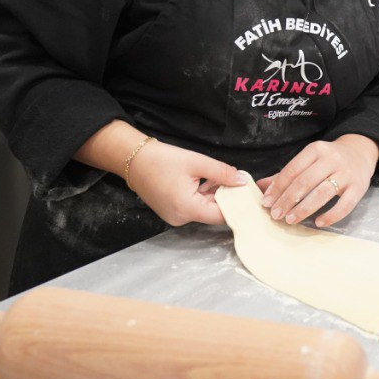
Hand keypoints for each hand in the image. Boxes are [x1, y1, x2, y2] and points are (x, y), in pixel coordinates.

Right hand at [128, 140, 247, 226]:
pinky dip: (202, 195)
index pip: (221, 215)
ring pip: (204, 209)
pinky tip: (205, 180)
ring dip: (213, 194)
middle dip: (225, 196)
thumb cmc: (162, 160)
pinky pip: (193, 207)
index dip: (236, 204)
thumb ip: (222, 173)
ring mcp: (174, 217)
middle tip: (235, 179)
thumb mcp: (197, 162)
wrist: (133, 159)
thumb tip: (242, 181)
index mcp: (187, 209)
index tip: (246, 192)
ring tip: (219, 176)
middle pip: (213, 213)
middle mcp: (181, 218)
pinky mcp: (171, 211)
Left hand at [258, 134, 378, 227]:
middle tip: (276, 215)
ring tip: (290, 219)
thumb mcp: (309, 159)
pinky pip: (345, 204)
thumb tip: (260, 186)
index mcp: (316, 150)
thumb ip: (286, 174)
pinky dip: (331, 215)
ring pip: (322, 192)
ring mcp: (346, 173)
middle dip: (287, 200)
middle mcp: (331, 159)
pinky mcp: (359, 187)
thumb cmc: (329, 159)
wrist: (361, 152)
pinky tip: (318, 222)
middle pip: (305, 181)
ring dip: (304, 208)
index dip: (278, 187)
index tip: (266, 202)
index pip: (292, 169)